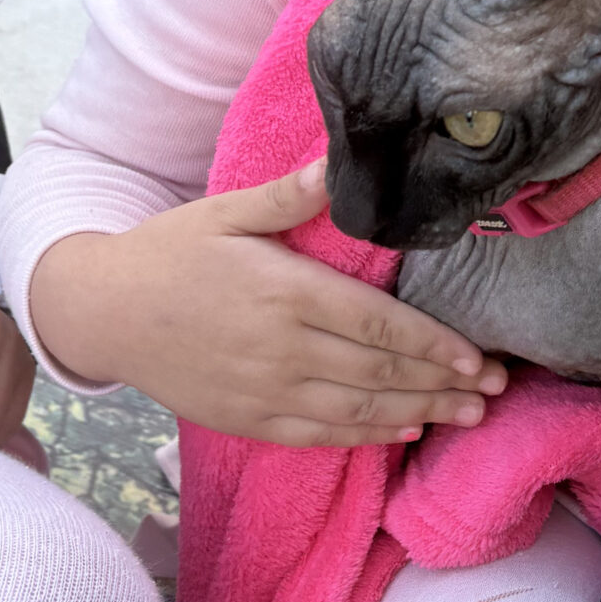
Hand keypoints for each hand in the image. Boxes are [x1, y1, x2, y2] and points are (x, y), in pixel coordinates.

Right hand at [29, 162, 507, 446]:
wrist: (102, 312)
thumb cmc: (170, 252)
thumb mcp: (226, 211)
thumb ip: (289, 197)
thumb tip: (339, 166)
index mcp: (285, 291)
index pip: (378, 323)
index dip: (434, 345)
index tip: (479, 358)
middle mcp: (282, 348)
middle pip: (380, 370)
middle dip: (445, 384)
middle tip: (498, 391)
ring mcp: (265, 391)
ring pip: (359, 408)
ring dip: (420, 413)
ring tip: (469, 417)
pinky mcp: (248, 419)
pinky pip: (319, 434)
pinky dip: (367, 435)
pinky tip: (403, 431)